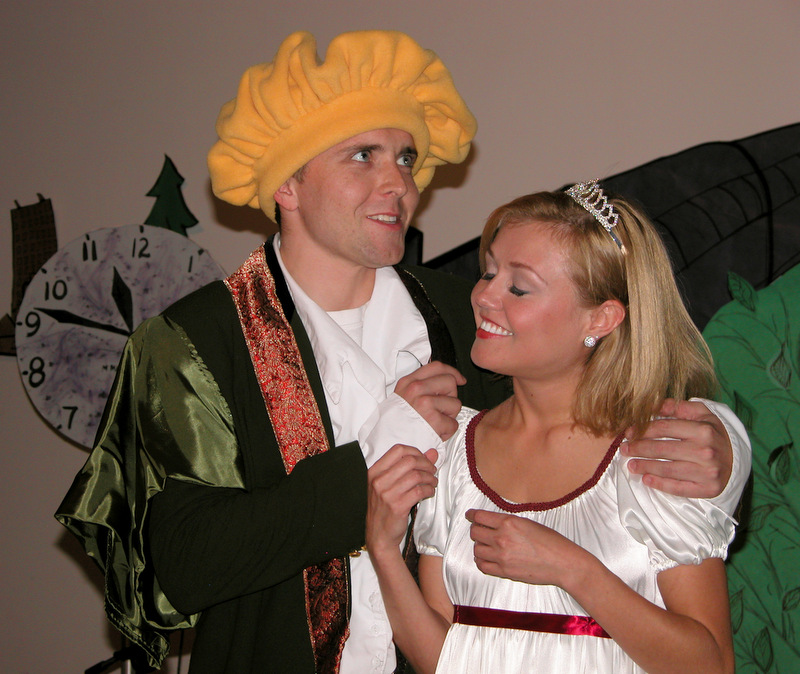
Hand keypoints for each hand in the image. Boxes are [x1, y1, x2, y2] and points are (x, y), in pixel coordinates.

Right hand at [366, 445, 437, 556]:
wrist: (379, 535)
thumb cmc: (385, 508)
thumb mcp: (390, 485)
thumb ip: (409, 467)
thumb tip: (432, 453)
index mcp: (374, 472)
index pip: (398, 450)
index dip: (415, 452)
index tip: (424, 460)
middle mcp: (379, 481)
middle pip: (409, 461)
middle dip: (426, 464)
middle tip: (432, 471)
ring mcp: (387, 494)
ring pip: (416, 475)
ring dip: (430, 477)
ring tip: (433, 482)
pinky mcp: (397, 506)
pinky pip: (419, 491)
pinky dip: (429, 489)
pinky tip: (429, 492)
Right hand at [394, 361, 465, 440]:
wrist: (387, 443)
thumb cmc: (397, 424)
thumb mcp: (402, 397)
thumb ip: (421, 386)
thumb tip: (448, 378)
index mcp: (408, 382)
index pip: (437, 367)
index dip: (452, 372)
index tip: (460, 379)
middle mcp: (416, 389)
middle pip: (450, 382)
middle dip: (451, 396)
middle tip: (440, 409)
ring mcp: (424, 403)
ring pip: (455, 404)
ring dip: (449, 417)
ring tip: (435, 423)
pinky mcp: (433, 420)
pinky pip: (453, 424)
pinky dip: (447, 432)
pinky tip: (434, 433)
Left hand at [466, 509, 590, 589]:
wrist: (562, 563)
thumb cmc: (551, 542)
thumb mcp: (528, 523)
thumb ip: (508, 522)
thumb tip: (492, 522)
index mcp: (509, 522)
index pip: (479, 517)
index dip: (472, 515)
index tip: (470, 515)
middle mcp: (502, 538)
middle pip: (474, 533)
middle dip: (476, 530)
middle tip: (481, 531)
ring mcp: (501, 556)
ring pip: (477, 549)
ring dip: (480, 546)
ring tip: (487, 545)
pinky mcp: (504, 571)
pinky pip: (482, 566)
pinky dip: (482, 561)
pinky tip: (487, 558)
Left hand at [623, 399, 731, 497]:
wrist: (737, 459)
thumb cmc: (713, 434)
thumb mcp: (702, 414)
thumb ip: (678, 407)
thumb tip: (654, 405)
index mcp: (703, 430)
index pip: (664, 428)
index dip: (643, 430)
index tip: (628, 433)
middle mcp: (706, 451)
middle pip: (663, 449)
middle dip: (639, 449)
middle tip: (624, 449)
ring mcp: (708, 472)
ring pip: (668, 469)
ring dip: (645, 467)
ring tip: (630, 465)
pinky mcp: (708, 489)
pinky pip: (679, 488)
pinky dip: (661, 484)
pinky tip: (646, 480)